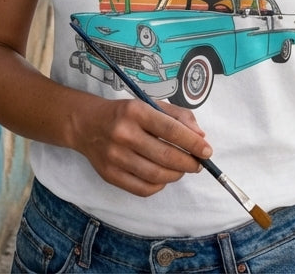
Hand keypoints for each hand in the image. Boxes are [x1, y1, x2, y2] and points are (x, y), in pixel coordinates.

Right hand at [72, 95, 211, 196]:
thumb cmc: (125, 114)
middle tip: (198, 163)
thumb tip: (201, 138)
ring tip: (181, 169)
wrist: (87, 124)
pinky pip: (142, 189)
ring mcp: (115, 156)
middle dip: (188, 162)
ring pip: (156, 175)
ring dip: (176, 175)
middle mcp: (123, 133)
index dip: (192, 143)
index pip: (170, 130)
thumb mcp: (150, 105)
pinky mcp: (109, 175)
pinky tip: (163, 177)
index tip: (207, 151)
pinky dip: (159, 186)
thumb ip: (178, 118)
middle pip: (165, 156)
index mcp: (136, 111)